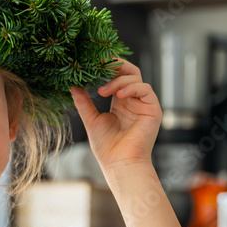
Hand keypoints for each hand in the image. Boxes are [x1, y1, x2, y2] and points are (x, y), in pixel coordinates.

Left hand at [69, 60, 161, 174]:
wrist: (119, 164)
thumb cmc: (107, 147)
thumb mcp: (91, 120)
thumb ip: (83, 102)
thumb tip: (73, 85)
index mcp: (120, 101)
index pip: (117, 75)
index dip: (107, 67)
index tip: (92, 62)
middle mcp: (133, 100)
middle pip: (129, 71)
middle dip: (115, 64)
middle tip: (99, 64)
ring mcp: (144, 104)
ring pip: (136, 77)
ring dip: (118, 79)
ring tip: (103, 90)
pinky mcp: (153, 109)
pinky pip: (145, 89)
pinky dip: (131, 87)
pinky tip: (118, 95)